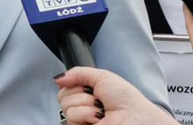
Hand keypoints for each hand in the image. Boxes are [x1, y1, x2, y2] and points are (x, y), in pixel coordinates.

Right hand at [55, 67, 176, 124]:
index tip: (87, 86)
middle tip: (97, 99)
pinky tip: (98, 119)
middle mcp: (82, 106)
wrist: (134, 116)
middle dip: (80, 94)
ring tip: (100, 110)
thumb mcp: (101, 76)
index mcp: (86, 93)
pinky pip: (71, 119)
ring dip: (86, 106)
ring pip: (67, 107)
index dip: (74, 84)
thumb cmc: (125, 99)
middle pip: (62, 96)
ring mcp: (82, 120)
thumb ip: (78, 73)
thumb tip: (58, 78)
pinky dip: (86, 115)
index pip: (65, 87)